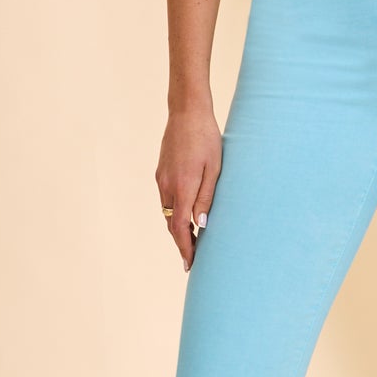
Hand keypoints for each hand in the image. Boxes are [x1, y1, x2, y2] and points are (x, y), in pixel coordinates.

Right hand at [156, 105, 222, 270]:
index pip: (181, 227)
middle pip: (172, 224)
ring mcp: (162, 179)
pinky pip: (166, 200)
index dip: (185, 248)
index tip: (189, 263)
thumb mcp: (215, 168)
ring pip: (168, 212)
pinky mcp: (161, 172)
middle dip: (182, 243)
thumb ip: (207, 197)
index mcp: (183, 186)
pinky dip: (174, 213)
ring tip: (194, 240)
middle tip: (193, 259)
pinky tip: (186, 215)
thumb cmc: (207, 138)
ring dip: (178, 228)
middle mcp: (168, 186)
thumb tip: (202, 224)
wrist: (187, 113)